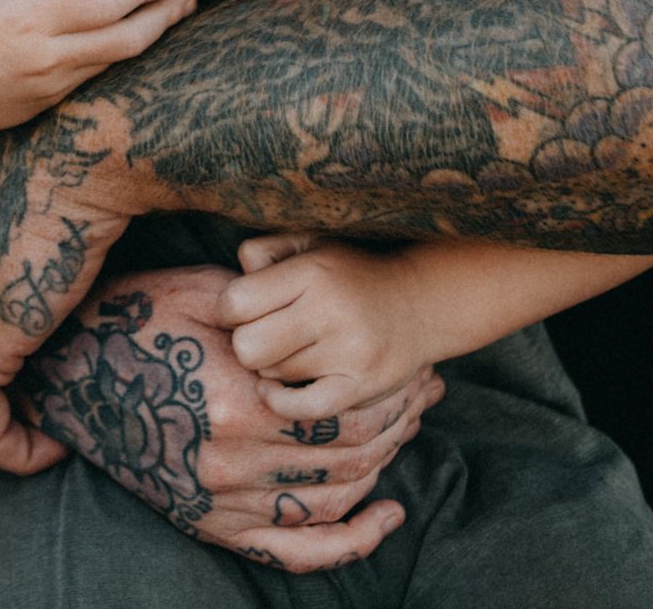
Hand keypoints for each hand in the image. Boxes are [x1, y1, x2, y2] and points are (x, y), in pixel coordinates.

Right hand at [0, 0, 196, 185]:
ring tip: (174, 13)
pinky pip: (97, 74)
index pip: (105, 3)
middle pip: (128, 38)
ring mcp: (53, 84)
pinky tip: (131, 34)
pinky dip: (121, 52)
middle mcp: (48, 56)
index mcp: (30, 19)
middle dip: (165, 16)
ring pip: (119, 60)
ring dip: (152, 35)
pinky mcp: (51, 102)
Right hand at [19, 267, 438, 572]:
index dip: (393, 389)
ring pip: (336, 499)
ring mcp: (222, 500)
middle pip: (352, 455)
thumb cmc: (133, 320)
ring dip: (385, 467)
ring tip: (406, 429)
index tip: (415, 364)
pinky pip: (296, 552)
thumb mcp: (201, 294)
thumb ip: (268, 311)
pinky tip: (386, 514)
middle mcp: (233, 460)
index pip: (347, 409)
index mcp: (236, 399)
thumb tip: (332, 315)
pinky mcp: (211, 524)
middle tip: (421, 391)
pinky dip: (351, 543)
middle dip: (399, 422)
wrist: (66, 375)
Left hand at [223, 233, 443, 421]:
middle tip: (266, 335)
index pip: (236, 302)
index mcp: (312, 272)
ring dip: (273, 367)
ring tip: (294, 350)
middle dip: (248, 342)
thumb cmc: (350, 275)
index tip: (245, 311)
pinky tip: (276, 389)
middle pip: (247, 347)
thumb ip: (263, 252)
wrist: (421, 304)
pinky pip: (301, 409)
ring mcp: (348, 353)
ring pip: (272, 375)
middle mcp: (330, 311)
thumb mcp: (309, 244)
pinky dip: (280, 402)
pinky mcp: (361, 388)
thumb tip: (234, 285)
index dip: (230, 310)